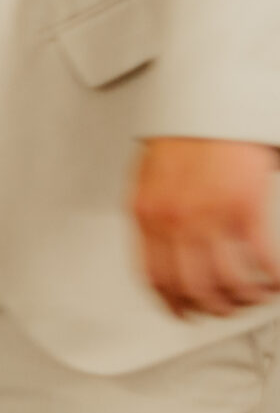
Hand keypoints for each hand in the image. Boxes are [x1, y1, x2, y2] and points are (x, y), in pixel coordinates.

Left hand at [131, 137, 279, 317]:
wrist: (211, 100)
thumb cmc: (186, 131)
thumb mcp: (152, 174)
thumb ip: (155, 211)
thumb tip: (164, 245)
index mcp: (145, 213)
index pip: (153, 277)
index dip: (171, 303)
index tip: (184, 312)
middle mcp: (172, 220)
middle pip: (191, 289)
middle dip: (213, 307)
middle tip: (227, 308)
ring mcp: (208, 217)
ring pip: (227, 284)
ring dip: (245, 298)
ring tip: (256, 295)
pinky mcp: (244, 209)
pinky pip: (262, 263)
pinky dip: (273, 280)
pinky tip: (277, 281)